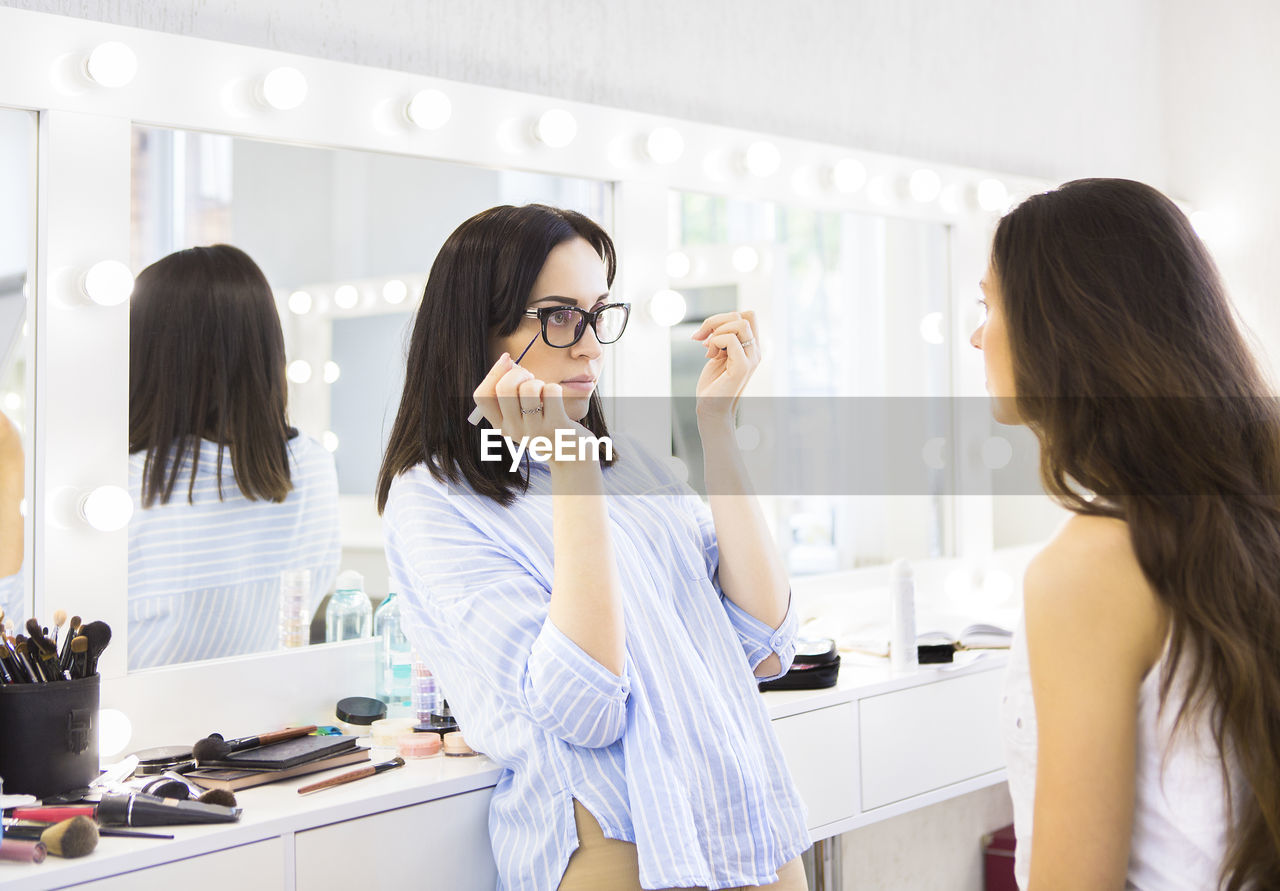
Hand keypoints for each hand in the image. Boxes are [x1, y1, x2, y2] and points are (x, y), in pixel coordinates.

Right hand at [471, 354, 591, 461]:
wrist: (572, 456)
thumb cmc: (545, 426)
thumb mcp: (521, 416)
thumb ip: (510, 392)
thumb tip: (506, 360)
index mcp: (500, 426)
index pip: (482, 396)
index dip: (493, 373)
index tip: (507, 361)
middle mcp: (514, 430)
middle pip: (505, 388)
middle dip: (519, 372)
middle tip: (530, 379)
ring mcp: (535, 430)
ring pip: (530, 388)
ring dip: (539, 383)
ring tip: (544, 393)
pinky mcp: (556, 426)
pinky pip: (551, 391)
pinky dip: (555, 389)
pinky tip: (556, 400)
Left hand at [690, 310, 759, 420]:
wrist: (711, 408)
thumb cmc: (714, 383)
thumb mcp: (718, 354)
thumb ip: (723, 338)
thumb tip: (713, 323)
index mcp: (751, 347)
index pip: (748, 315)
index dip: (726, 317)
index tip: (709, 332)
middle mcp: (755, 351)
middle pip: (744, 315)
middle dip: (716, 320)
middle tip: (701, 337)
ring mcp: (751, 359)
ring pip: (740, 323)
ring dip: (717, 330)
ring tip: (707, 347)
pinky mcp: (742, 367)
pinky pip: (731, 340)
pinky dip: (715, 342)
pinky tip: (709, 356)